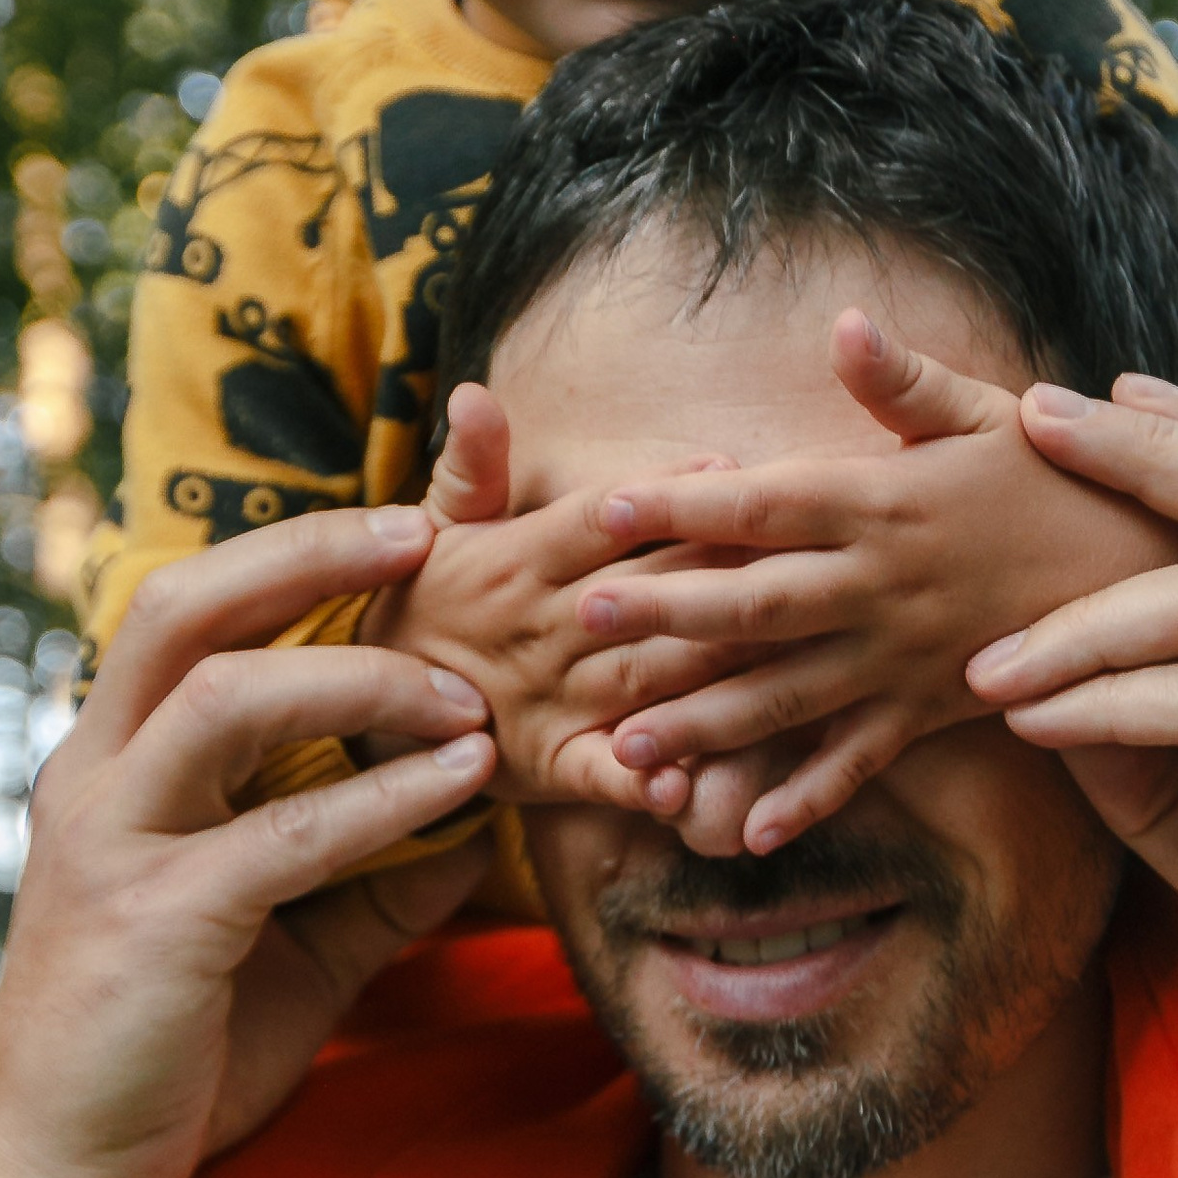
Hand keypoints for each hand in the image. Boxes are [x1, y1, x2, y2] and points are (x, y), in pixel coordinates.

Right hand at [0, 508, 496, 1177]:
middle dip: (307, 551)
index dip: (291, 555)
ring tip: (469, 700)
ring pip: (227, 696)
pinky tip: (458, 789)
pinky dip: (380, 801)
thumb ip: (368, 877)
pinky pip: (279, 833)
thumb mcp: (288, 949)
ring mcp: (113, 844)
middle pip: (184, 605)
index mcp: (113, 768)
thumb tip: (470, 821)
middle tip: (425, 529)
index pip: (191, 615)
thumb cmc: (168, 1061)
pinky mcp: (154, 919)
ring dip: (365, 680)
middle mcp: (95, 780)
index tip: (402, 526)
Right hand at [367, 381, 763, 804]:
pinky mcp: (552, 763)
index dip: (660, 497)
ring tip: (785, 650)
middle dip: (719, 574)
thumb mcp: (437, 526)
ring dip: (710, 665)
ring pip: (642, 675)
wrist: (377, 701)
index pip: (599, 521)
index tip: (729, 469)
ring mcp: (549, 700)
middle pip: (643, 595)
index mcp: (516, 561)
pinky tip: (687, 783)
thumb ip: (471, 465)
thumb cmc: (431, 598)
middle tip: (800, 553)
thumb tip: (473, 394)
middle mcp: (539, 628)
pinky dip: (642, 779)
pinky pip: (602, 772)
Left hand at [565, 314, 1177, 850]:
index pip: (767, 502)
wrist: (1158, 572)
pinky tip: (744, 832)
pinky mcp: (932, 712)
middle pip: (758, 603)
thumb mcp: (990, 415)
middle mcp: (885, 586)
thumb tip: (844, 322)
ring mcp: (905, 658)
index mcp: (886, 502)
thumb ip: (904, 383)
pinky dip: (805, 800)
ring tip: (624, 744)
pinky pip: (860, 763)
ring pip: (788, 696)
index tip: (606, 507)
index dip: (684, 505)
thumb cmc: (1061, 481)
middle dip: (666, 614)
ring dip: (704, 722)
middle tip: (581, 619)